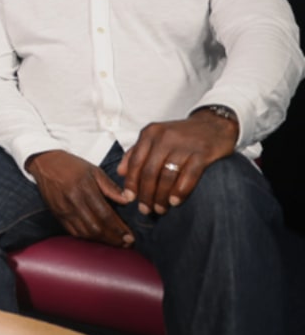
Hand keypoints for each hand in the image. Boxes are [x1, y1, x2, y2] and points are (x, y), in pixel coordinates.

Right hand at [26, 150, 133, 247]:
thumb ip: (110, 187)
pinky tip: (97, 237)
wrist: (45, 163)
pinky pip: (73, 232)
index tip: (130, 237)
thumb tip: (127, 201)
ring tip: (114, 242)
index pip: (105, 214)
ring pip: (84, 233)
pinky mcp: (57, 214)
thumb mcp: (94, 170)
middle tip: (126, 243)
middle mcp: (73, 201)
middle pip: (95, 227)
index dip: (119, 228)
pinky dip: (87, 237)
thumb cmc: (72, 165)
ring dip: (101, 240)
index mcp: (84, 188)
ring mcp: (64, 210)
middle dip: (113, 238)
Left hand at [118, 110, 238, 215]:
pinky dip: (180, 191)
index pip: (135, 162)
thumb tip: (120, 172)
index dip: (131, 183)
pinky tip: (175, 201)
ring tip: (160, 209)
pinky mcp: (202, 152)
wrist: (214, 124)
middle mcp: (164, 137)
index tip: (129, 198)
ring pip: (167, 176)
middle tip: (145, 209)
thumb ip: (136, 153)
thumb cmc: (181, 135)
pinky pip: (189, 175)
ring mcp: (184, 145)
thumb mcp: (155, 138)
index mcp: (150, 133)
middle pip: (149, 171)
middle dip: (146, 194)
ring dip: (161, 196)